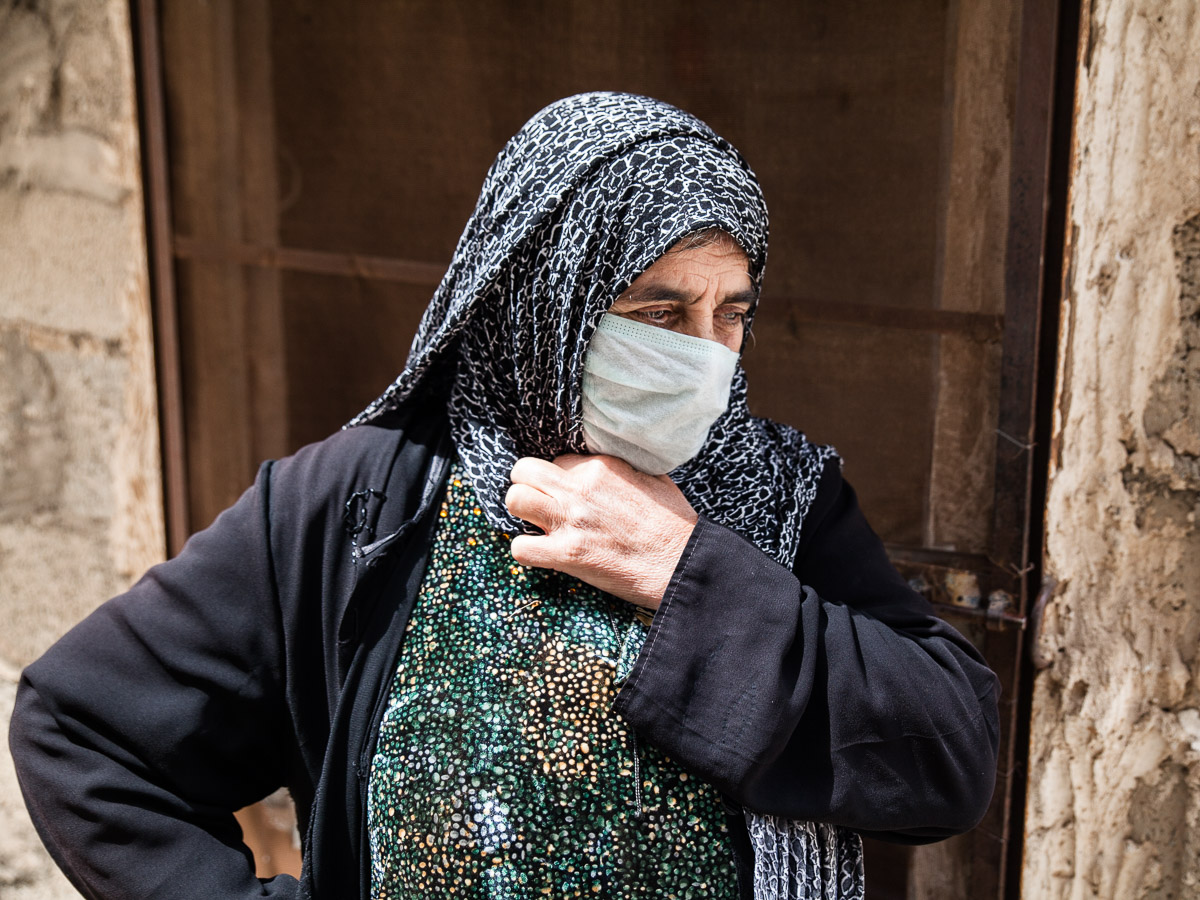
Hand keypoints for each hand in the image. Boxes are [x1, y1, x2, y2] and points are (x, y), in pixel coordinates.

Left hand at [504, 454, 698, 609]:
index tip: (567, 494)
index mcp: (601, 465)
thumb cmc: (673, 524)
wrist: (681, 563)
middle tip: (540, 503)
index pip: (556, 460)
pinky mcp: (567, 554)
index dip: (558, 478)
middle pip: (523, 470)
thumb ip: (624, 467)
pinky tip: (543, 554)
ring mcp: (570, 520)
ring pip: (515, 500)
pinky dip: (526, 552)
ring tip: (537, 525)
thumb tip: (610, 466)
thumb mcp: (654, 477)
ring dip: (522, 513)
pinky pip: (520, 547)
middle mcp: (580, 488)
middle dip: (527, 485)